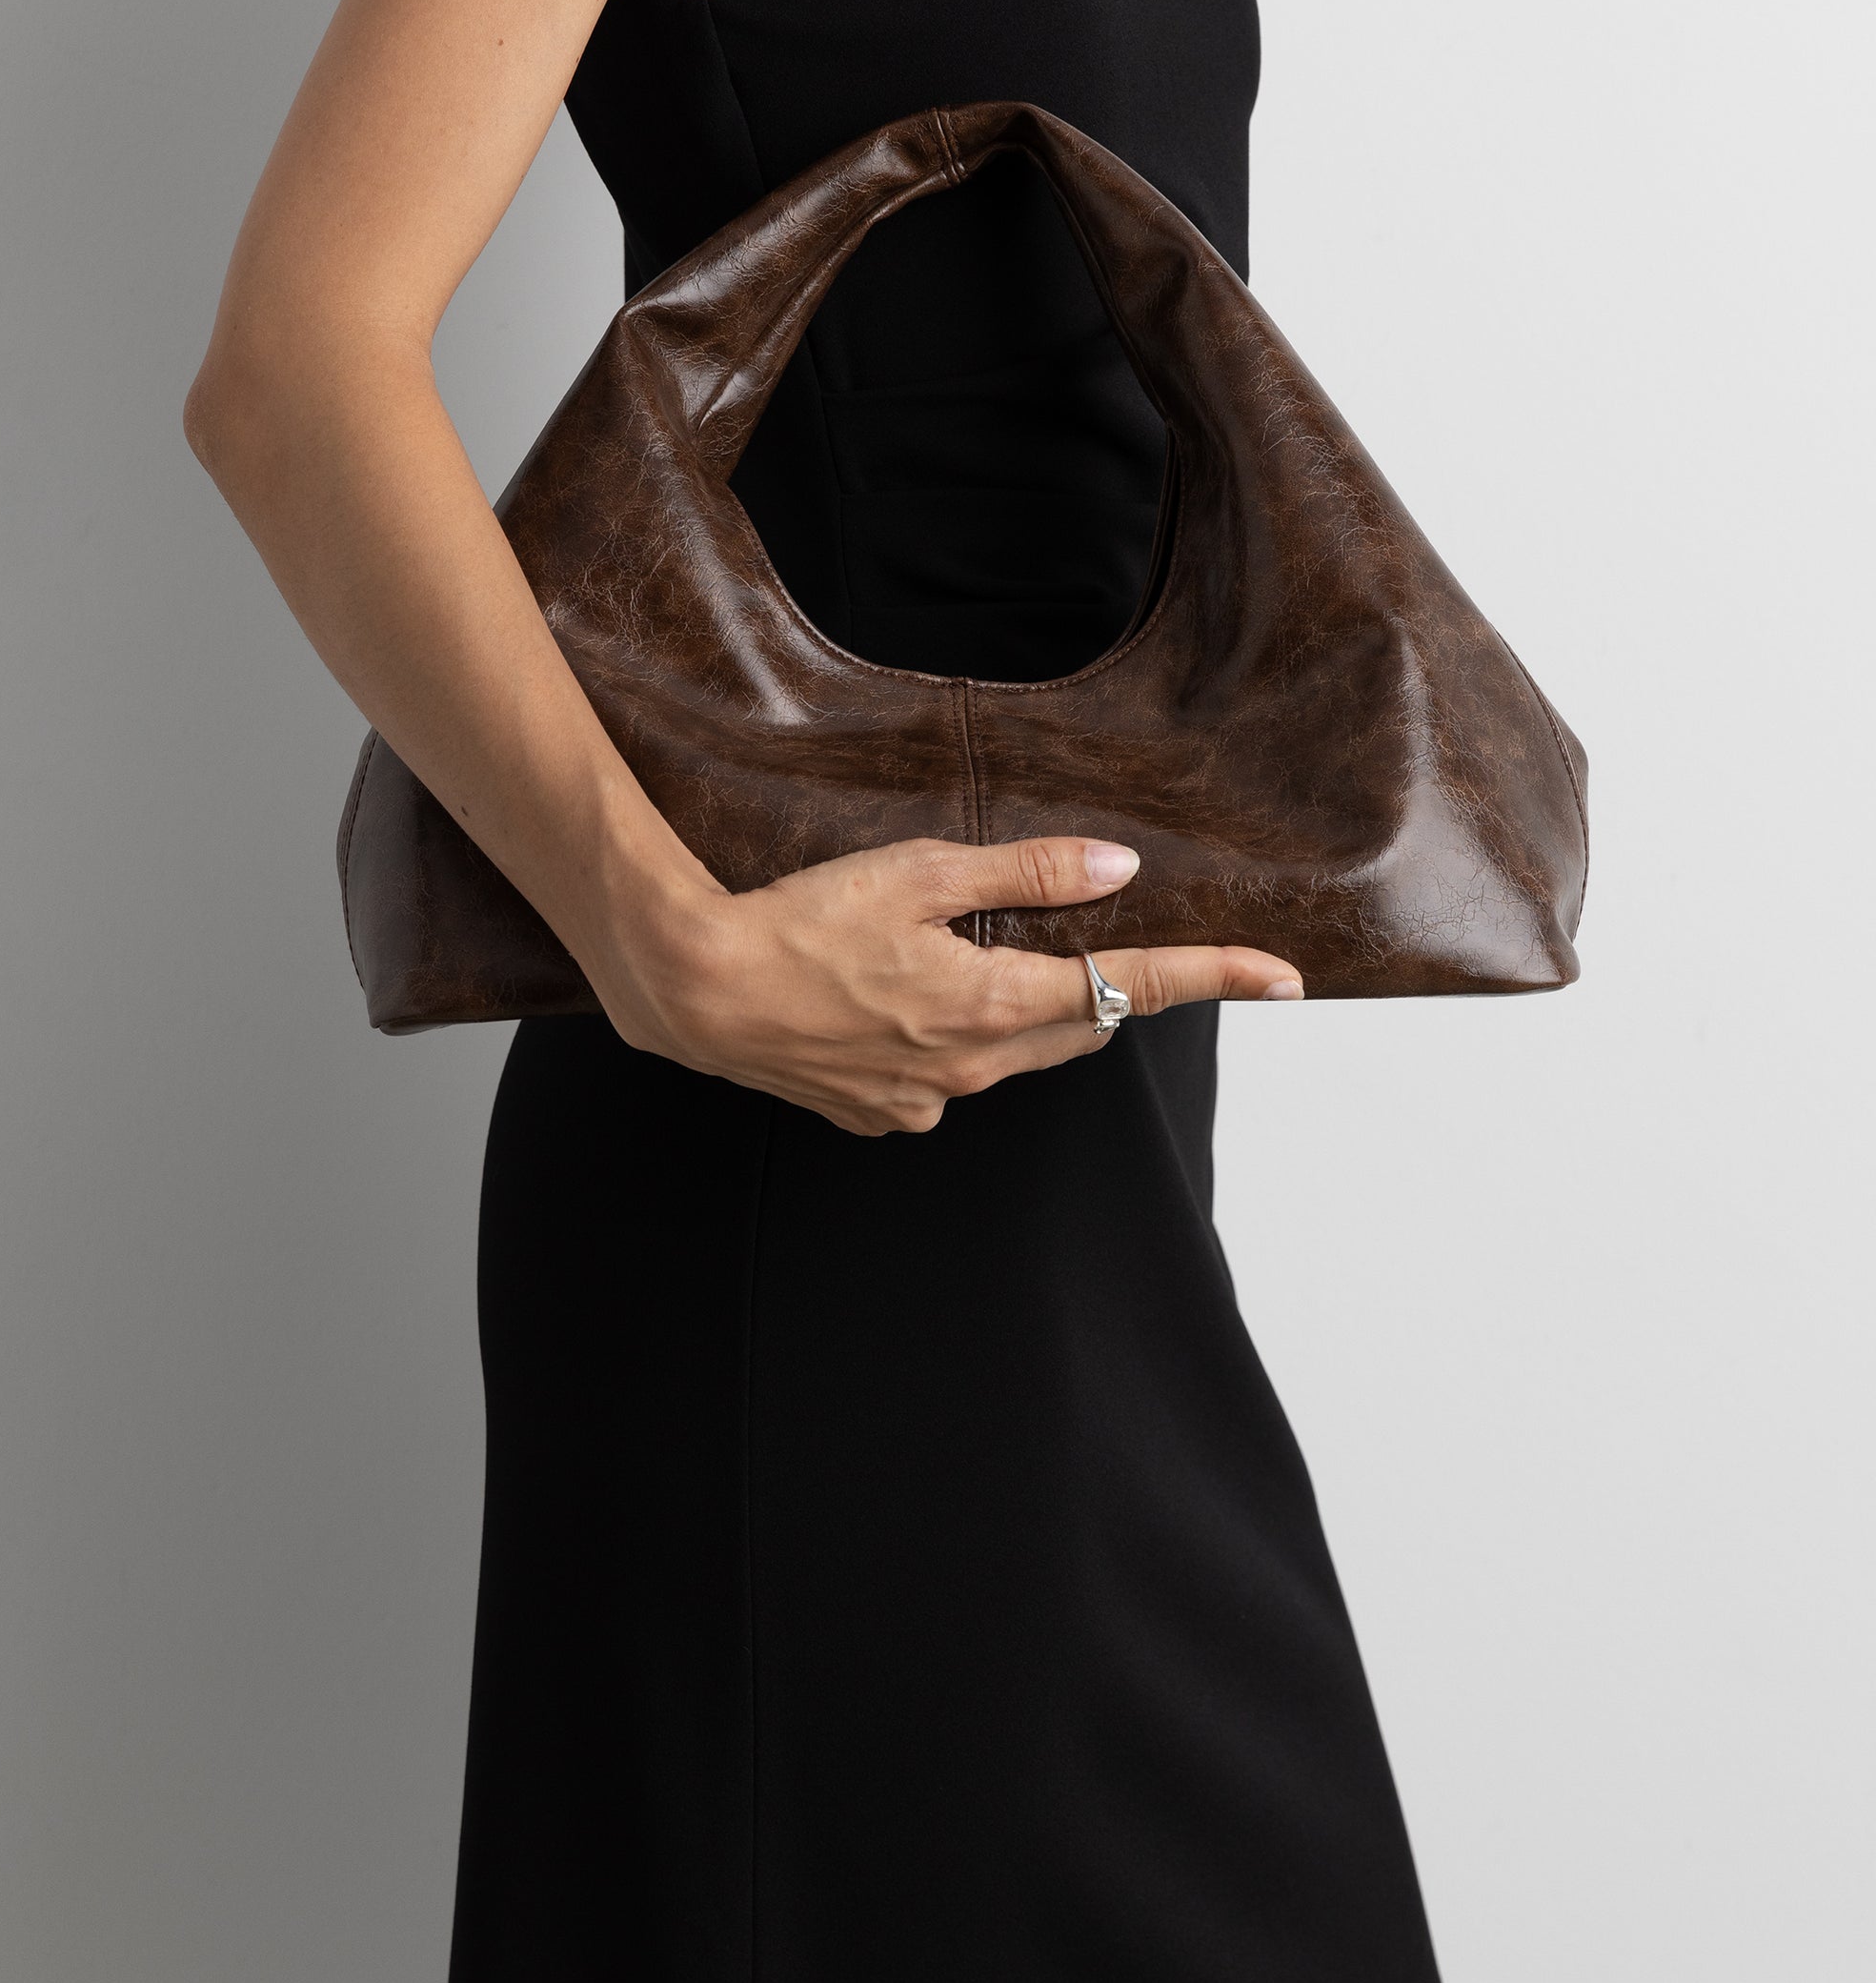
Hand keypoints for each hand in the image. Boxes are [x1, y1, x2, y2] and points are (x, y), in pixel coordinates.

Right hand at [593, 837, 1302, 1135]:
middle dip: (1108, 988)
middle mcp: (975, 1067)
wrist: (696, 991)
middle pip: (1083, 1028)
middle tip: (1111, 939)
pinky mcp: (882, 1113)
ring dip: (1025, 1011)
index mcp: (995, 1003)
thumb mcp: (918, 873)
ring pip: (1017, 1053)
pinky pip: (950, 1075)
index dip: (1214, 977)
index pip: (1133, 988)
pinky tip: (897, 998)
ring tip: (970, 955)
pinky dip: (954, 1037)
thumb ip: (1024, 874)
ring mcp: (928, 1099)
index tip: (1285, 978)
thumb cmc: (799, 920)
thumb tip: (1115, 869)